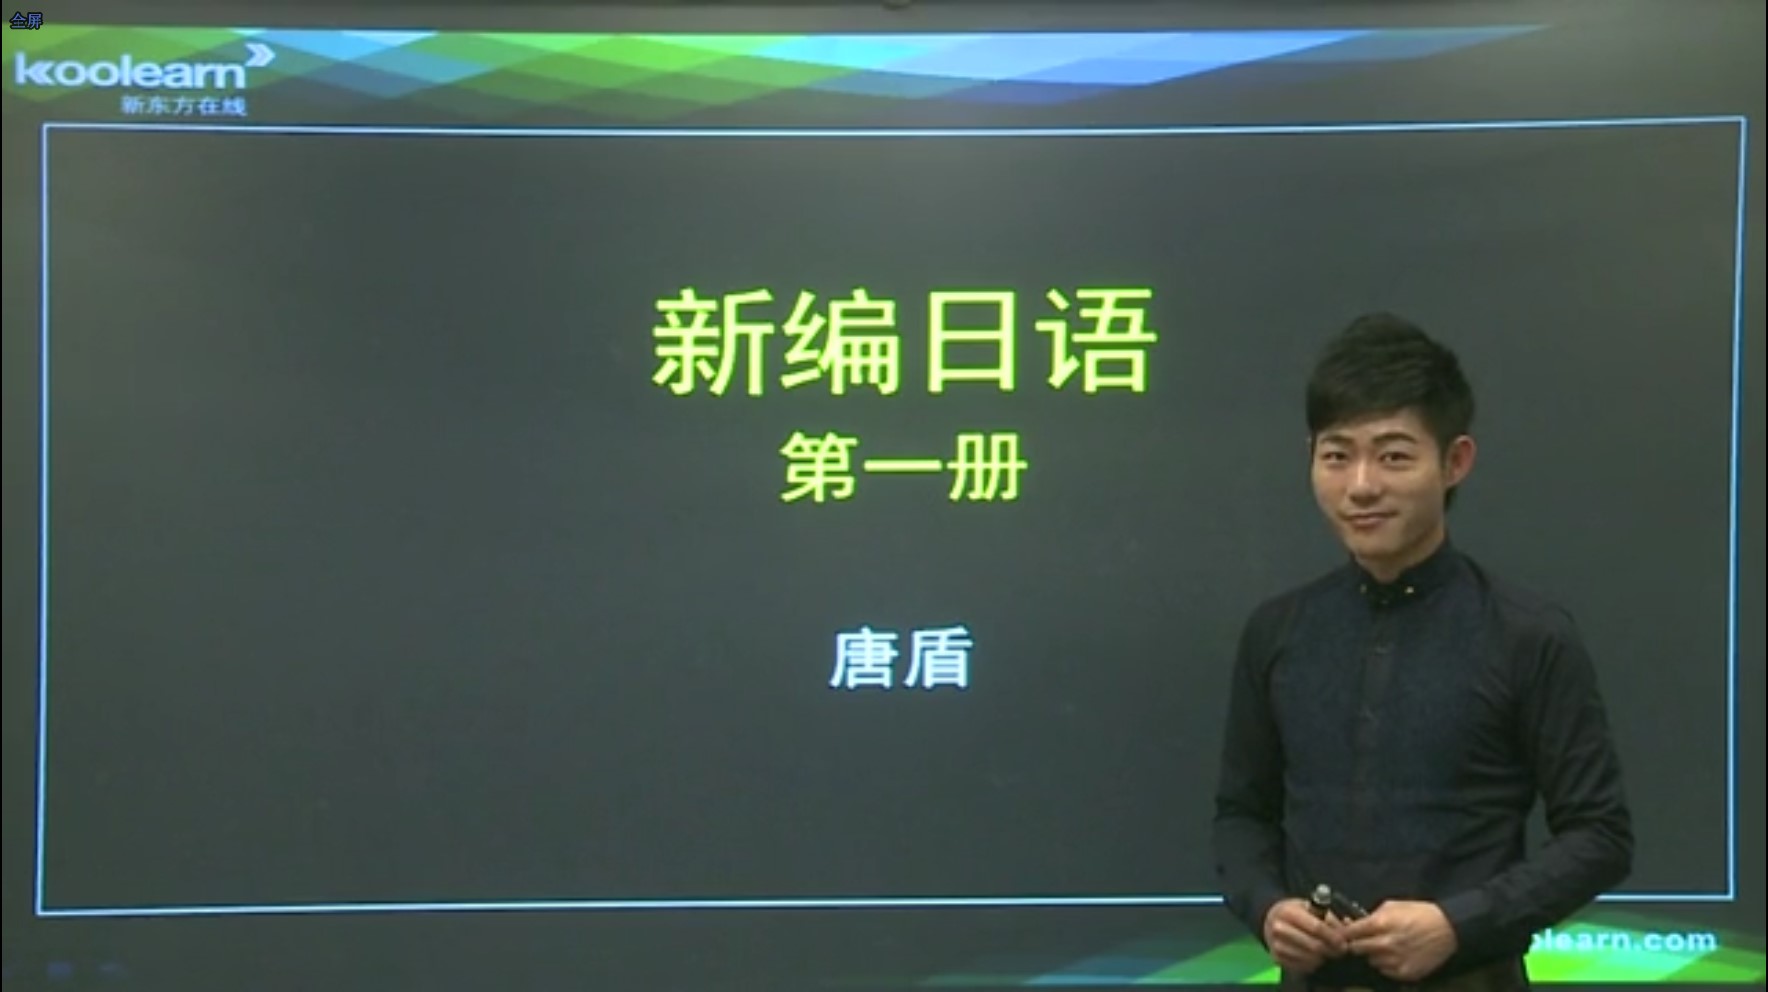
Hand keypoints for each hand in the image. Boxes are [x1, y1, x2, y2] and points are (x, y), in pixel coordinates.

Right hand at [1262, 898, 1348, 973]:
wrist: (1271, 919)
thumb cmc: (1296, 912)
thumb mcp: (1310, 907)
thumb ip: (1328, 918)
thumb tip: (1346, 931)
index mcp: (1288, 911)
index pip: (1316, 927)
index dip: (1333, 937)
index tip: (1344, 943)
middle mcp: (1279, 928)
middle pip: (1314, 946)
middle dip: (1331, 950)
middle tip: (1340, 952)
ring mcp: (1276, 945)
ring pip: (1309, 959)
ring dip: (1323, 958)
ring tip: (1328, 953)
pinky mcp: (1276, 958)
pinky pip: (1302, 967)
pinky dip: (1313, 964)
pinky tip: (1316, 958)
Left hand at [1339, 900, 1458, 981]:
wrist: (1448, 928)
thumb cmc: (1420, 913)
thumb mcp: (1392, 906)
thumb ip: (1371, 915)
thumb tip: (1354, 923)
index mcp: (1379, 924)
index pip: (1349, 933)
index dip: (1343, 933)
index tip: (1341, 934)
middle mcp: (1385, 944)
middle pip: (1356, 949)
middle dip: (1356, 944)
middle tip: (1363, 940)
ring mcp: (1395, 961)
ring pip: (1371, 961)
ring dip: (1373, 955)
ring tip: (1384, 947)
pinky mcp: (1405, 973)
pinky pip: (1385, 971)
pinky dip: (1387, 965)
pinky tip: (1395, 955)